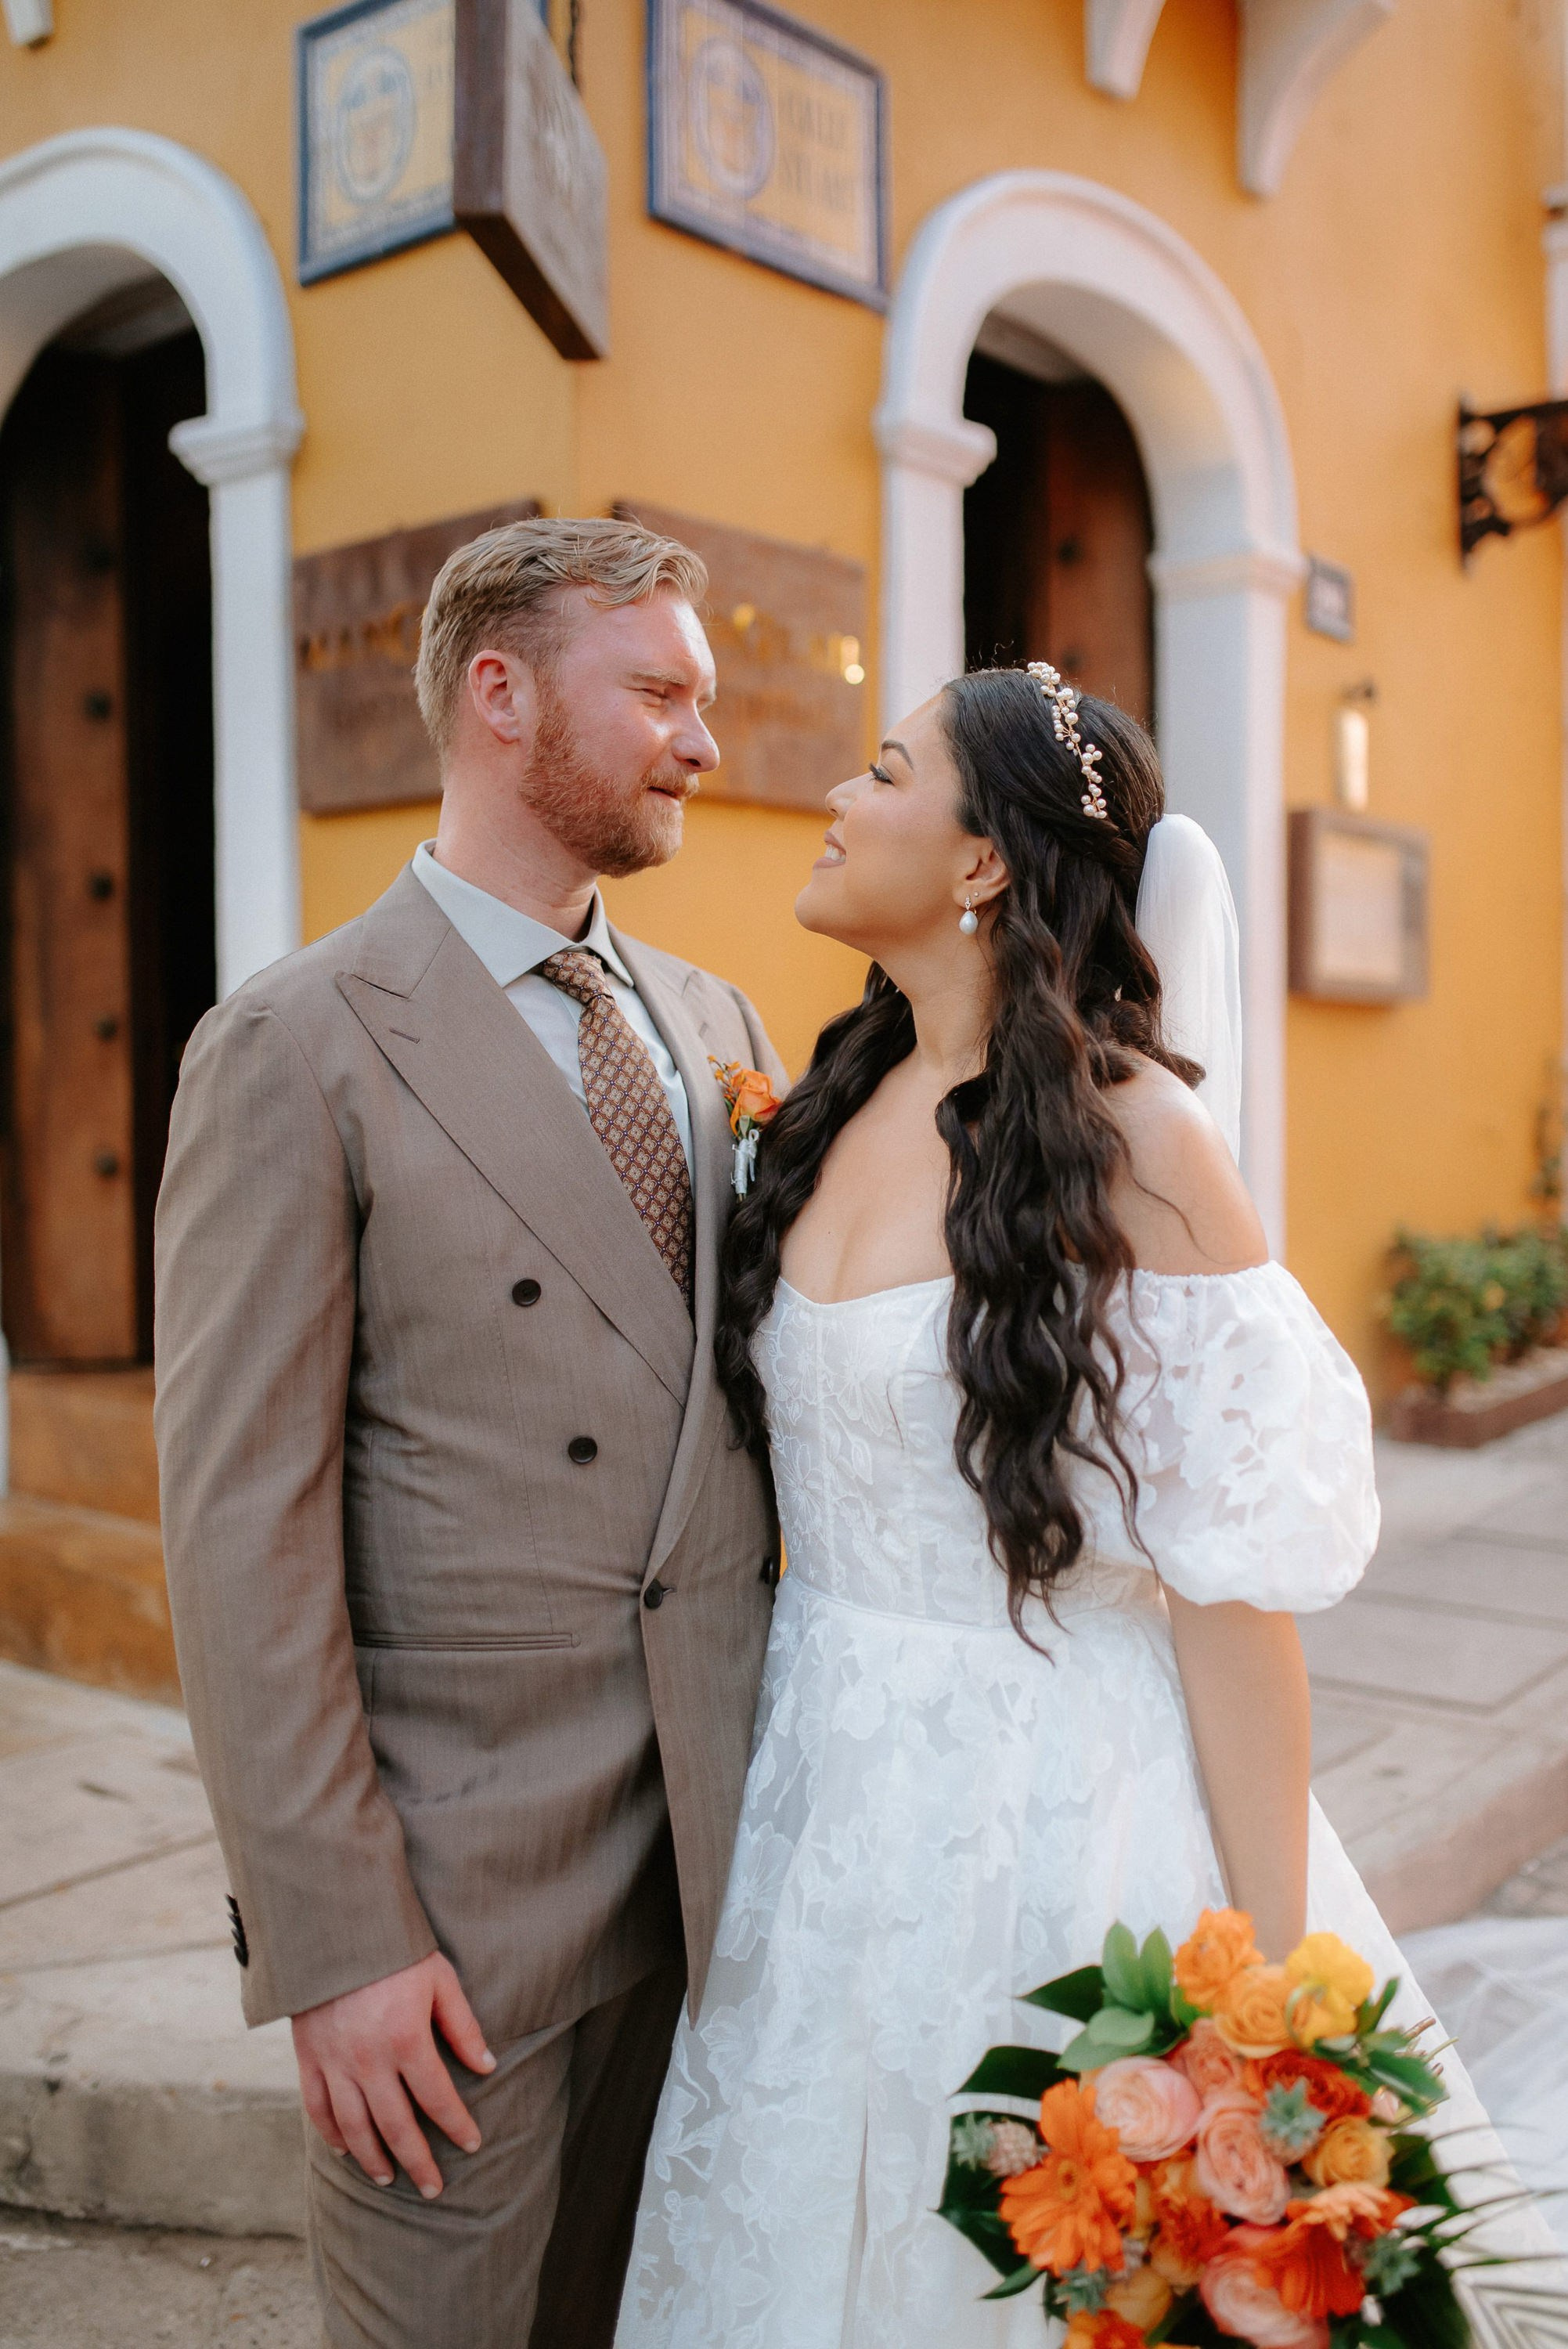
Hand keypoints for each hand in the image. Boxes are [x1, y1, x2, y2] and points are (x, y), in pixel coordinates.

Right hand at [292, 1951, 495, 2197]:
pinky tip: (345, 2151)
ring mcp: (334, 2061)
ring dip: (373, 2157)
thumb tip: (487, 2067)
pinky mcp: (308, 2056)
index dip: (456, 2126)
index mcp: (405, 2037)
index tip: (472, 2145)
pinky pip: (317, 2107)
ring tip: (390, 2178)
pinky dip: (330, 2134)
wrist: (335, 1927)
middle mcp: (367, 2058)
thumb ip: (462, 2026)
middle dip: (418, 2161)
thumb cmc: (396, 1951)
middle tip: (434, 2188)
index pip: (437, 2098)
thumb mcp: (440, 1979)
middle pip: (395, 2125)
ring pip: (354, 2126)